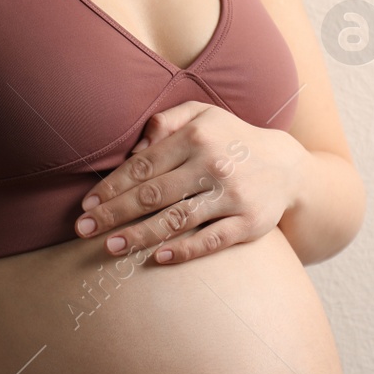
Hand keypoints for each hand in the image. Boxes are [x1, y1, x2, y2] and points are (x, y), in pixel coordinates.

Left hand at [74, 101, 306, 264]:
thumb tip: (134, 149)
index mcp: (197, 137)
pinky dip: (184, 250)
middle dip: (114, 213)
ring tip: (110, 246)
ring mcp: (232, 196)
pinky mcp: (249, 223)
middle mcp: (213, 165)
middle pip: (153, 194)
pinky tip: (158, 258)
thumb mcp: (203, 115)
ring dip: (139, 235)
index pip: (144, 165)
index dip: (112, 186)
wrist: (288, 167)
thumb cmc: (232, 140)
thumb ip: (166, 122)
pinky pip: (211, 240)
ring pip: (177, 219)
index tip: (88, 203)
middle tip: (84, 229)